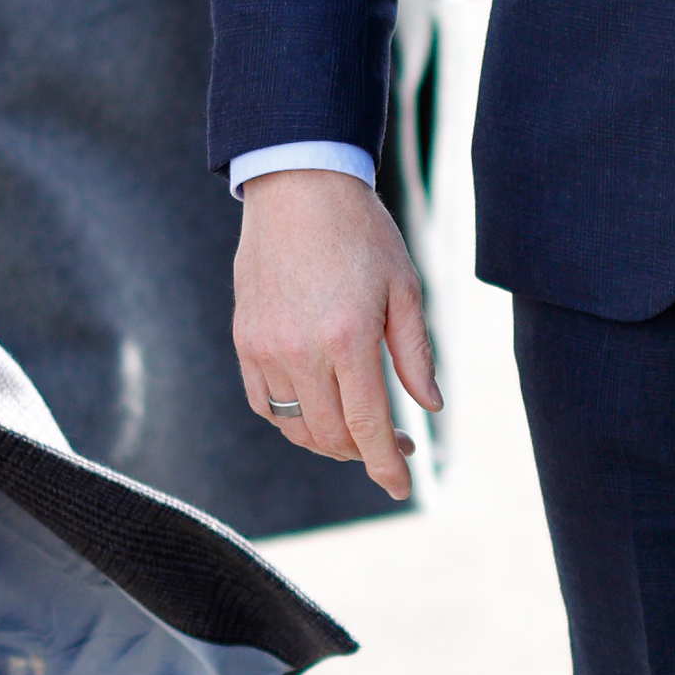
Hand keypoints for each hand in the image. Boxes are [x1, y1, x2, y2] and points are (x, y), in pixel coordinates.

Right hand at [233, 168, 440, 501]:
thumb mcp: (404, 288)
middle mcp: (301, 350)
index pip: (367, 425)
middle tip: (394, 443)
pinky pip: (264, 404)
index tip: (401, 486)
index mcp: (348, 338)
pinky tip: (317, 408)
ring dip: (329, 441)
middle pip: (331, 436)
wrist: (298, 188)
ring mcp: (266, 348)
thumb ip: (415, 353)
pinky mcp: (245, 340)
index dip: (386, 464)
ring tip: (358, 429)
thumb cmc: (361, 234)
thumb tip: (429, 405)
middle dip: (365, 453)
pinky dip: (292, 419)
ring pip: (296, 426)